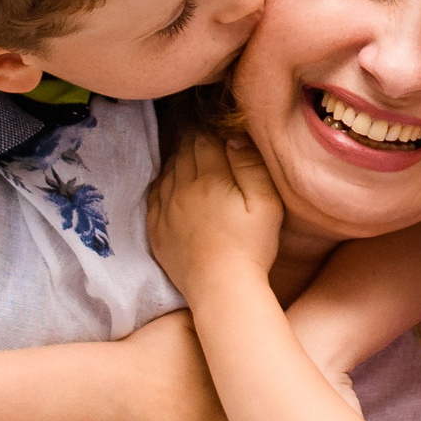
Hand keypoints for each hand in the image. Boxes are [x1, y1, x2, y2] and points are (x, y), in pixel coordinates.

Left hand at [148, 133, 282, 296]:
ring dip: (178, 160)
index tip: (218, 132)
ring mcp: (166, 209)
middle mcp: (182, 189)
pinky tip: (172, 184)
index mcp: (210, 179)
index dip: (211, 133)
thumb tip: (234, 138)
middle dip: (194, 142)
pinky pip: (154, 195)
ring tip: (190, 157)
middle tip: (204, 139)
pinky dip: (163, 183)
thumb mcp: (266, 204)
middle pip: (183, 152)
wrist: (221, 288)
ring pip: (167, 171)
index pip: (204, 141)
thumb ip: (251, 166)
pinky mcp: (157, 229)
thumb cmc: (250, 247)